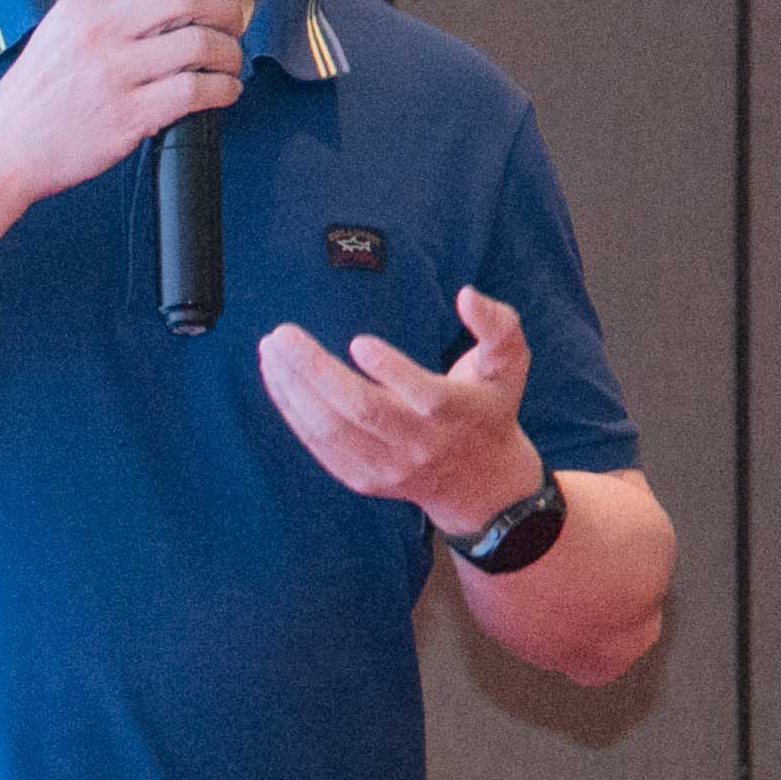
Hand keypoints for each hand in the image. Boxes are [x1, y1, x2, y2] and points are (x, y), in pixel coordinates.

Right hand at [0, 0, 248, 203]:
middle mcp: (101, 29)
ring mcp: (116, 73)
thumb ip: (109, 2)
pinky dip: (224, 89)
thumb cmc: (39, 90)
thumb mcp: (62, 26)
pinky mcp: (130, 116)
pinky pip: (196, 91)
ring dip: (230, 51)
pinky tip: (225, 92)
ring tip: (229, 61)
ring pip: (201, 43)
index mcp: (86, 0)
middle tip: (235, 21)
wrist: (5, 145)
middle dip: (227, 5)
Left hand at [258, 286, 547, 535]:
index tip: (359, 342)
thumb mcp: (509, 364)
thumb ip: (497, 325)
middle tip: (284, 335)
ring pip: (333, 431)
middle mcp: (421, 446)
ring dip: (295, 390)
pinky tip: (278, 379)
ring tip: (271, 351)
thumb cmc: (489, 406)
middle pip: (363, 411)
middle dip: (317, 373)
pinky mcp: (364, 479)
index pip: (425, 397)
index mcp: (457, 414)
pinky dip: (293, 412)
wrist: (480, 484)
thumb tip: (466, 294)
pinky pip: (321, 446)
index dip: (392, 371)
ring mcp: (389, 467)